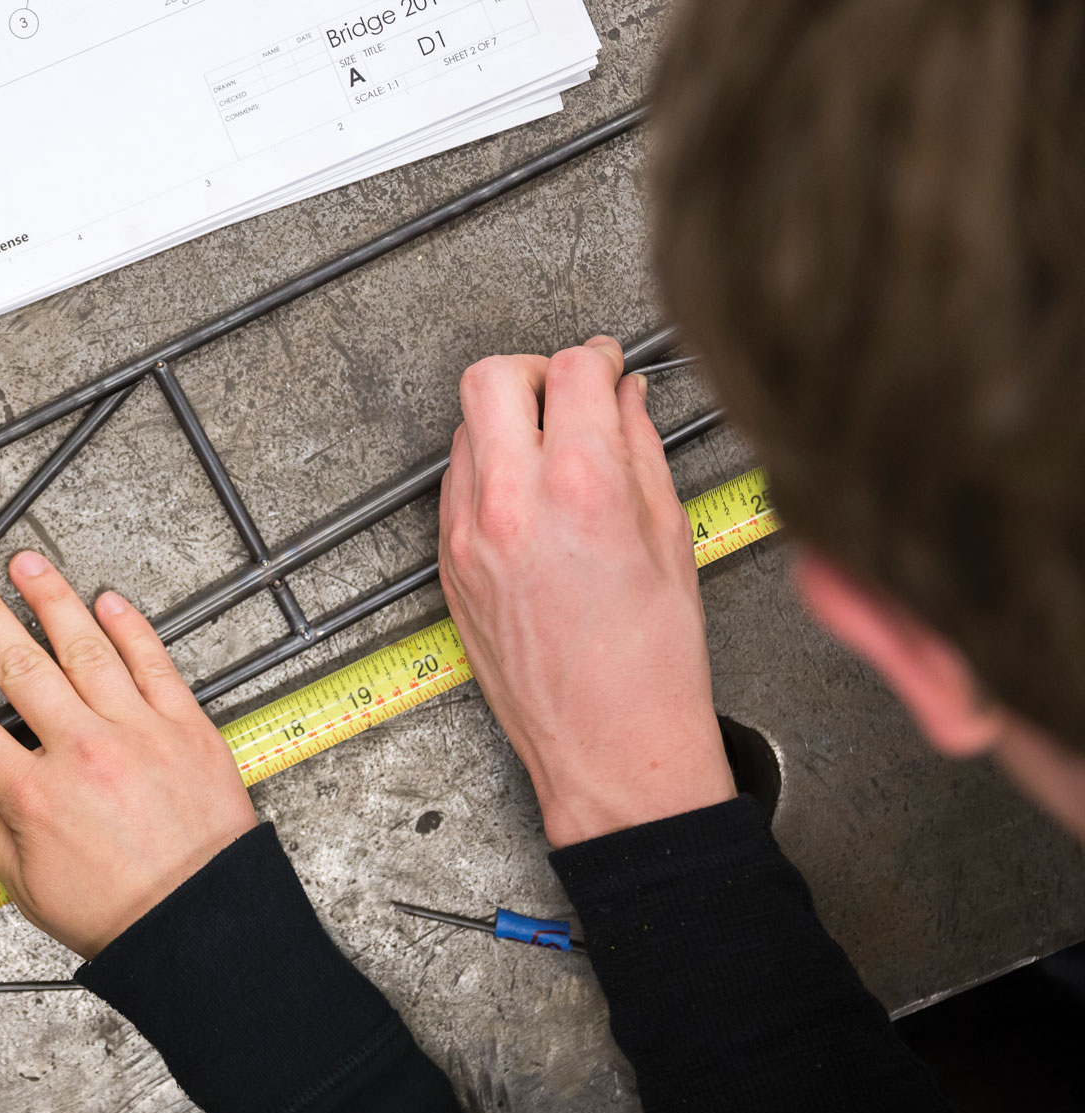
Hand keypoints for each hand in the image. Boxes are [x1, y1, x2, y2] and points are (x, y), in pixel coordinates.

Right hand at [0, 551, 256, 957]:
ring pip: (84, 648)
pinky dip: (130, 627)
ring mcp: (135, 732)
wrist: (203, 925)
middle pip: (17, 666)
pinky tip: (108, 601)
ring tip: (25, 562)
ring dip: (51, 599)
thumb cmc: (123, 914)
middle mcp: (82, 752)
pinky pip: (153, 663)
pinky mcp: (185, 727)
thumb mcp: (30, 885)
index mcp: (35, 795)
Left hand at [438, 337, 735, 847]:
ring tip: (556, 456)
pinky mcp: (449, 565)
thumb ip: (640, 451)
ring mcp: (468, 536)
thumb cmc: (651, 663)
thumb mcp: (671, 538)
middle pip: (490, 378)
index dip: (599, 356)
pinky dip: (490, 475)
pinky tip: (533, 502)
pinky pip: (456, 487)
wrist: (608, 747)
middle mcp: (511, 504)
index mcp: (581, 489)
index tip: (611, 364)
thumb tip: (626, 397)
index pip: (572, 369)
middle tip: (568, 395)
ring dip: (508, 425)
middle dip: (534, 372)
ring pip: (466, 432)